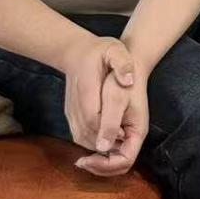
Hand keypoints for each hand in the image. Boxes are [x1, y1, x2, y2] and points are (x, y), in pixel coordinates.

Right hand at [61, 35, 134, 157]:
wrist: (75, 52)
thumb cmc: (100, 50)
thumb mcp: (115, 49)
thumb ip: (122, 63)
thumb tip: (128, 80)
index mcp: (86, 87)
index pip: (92, 116)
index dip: (106, 130)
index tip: (122, 135)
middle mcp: (74, 102)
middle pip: (86, 131)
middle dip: (104, 143)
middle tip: (123, 147)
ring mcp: (70, 110)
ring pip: (80, 136)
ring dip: (98, 146)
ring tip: (118, 148)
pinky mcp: (70, 114)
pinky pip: (78, 134)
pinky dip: (91, 143)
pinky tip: (108, 143)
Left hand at [76, 66, 147, 176]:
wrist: (122, 65)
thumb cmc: (121, 80)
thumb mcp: (115, 99)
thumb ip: (110, 123)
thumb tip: (101, 148)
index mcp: (137, 131)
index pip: (124, 160)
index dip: (106, 165)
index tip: (88, 159)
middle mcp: (130, 136)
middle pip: (116, 164)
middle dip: (99, 166)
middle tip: (80, 162)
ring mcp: (121, 133)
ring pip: (108, 156)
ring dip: (94, 159)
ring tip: (79, 156)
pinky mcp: (112, 129)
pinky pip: (102, 146)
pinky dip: (92, 150)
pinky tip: (81, 145)